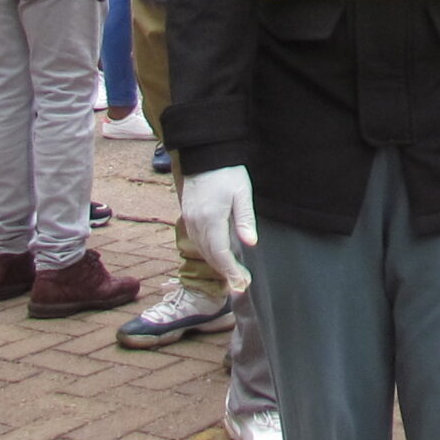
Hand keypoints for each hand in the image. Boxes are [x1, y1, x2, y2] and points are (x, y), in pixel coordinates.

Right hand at [180, 164, 258, 293]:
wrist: (205, 154)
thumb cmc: (227, 171)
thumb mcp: (242, 193)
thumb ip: (245, 219)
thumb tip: (250, 243)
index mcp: (211, 218)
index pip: (220, 253)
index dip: (231, 270)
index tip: (242, 282)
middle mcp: (197, 222)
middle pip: (210, 255)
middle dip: (225, 272)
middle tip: (241, 284)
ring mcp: (190, 219)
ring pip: (202, 249)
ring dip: (216, 264)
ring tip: (232, 274)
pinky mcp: (188, 215)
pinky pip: (197, 240)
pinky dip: (208, 252)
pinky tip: (219, 256)